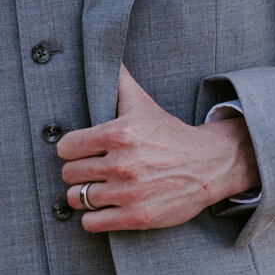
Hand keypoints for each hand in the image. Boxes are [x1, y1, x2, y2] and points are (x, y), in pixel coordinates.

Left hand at [58, 65, 260, 232]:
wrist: (208, 164)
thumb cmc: (168, 133)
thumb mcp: (141, 103)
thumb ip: (117, 79)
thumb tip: (102, 51)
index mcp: (118, 134)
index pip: (66, 147)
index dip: (73, 149)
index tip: (85, 151)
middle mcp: (122, 164)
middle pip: (69, 174)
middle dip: (79, 172)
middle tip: (94, 170)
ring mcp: (128, 193)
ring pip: (78, 199)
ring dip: (85, 196)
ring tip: (99, 189)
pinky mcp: (136, 217)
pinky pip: (92, 223)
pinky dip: (94, 218)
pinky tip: (106, 208)